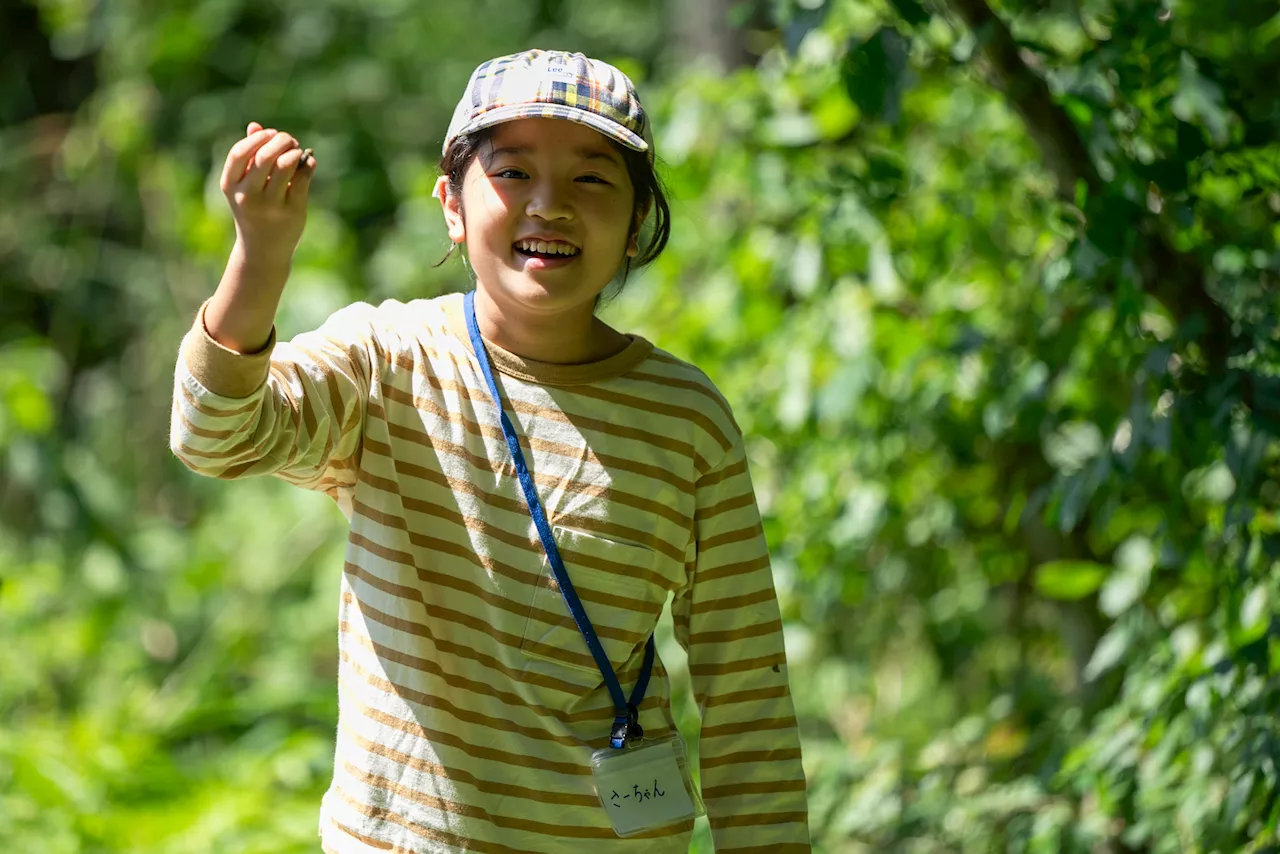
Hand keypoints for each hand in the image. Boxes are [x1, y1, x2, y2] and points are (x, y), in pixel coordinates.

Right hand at [219, 121, 314, 264]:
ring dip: (295, 151)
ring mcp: (270, 205)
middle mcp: (248, 195)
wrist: (263, 249)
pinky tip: (309, 162)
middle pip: (265, 156)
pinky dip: (308, 164)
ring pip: (285, 165)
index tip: (270, 134)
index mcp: (231, 185)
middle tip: (289, 140)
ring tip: (298, 150)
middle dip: (280, 140)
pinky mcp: (292, 211)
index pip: (239, 153)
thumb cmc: (253, 210)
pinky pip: (303, 179)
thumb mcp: (244, 186)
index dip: (257, 139)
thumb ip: (249, 157)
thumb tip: (256, 126)